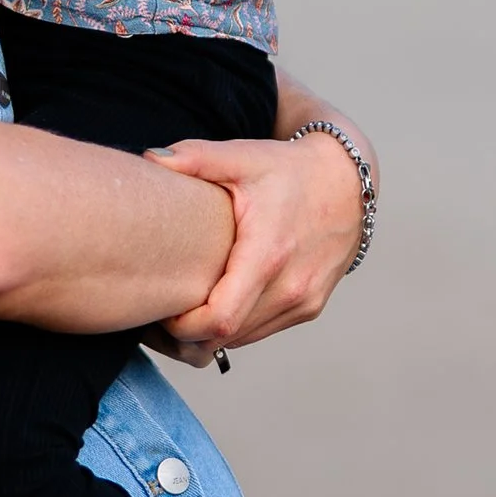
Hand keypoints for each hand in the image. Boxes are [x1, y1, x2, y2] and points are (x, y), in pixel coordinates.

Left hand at [148, 121, 367, 352]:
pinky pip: (261, 330)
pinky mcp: (310, 306)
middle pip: (226, 337)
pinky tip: (216, 302)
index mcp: (268, 255)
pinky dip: (236, 326)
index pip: (219, 319)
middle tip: (158, 311)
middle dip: (187, 334)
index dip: (181, 326)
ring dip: (210, 333)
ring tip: (182, 307)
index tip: (159, 309)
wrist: (348, 180)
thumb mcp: (242, 157)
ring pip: (243, 339)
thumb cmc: (288, 169)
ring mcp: (304, 301)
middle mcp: (292, 287)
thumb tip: (148, 158)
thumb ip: (193, 158)